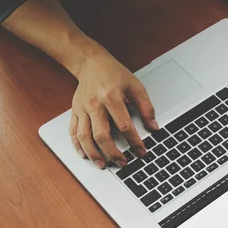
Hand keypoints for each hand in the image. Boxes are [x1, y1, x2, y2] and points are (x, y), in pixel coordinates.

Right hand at [69, 49, 157, 168]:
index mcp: (111, 97)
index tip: (141, 151)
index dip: (134, 141)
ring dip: (94, 154)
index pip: (124, 125)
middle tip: (123, 163)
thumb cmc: (114, 74)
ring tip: (104, 165)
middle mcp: (94, 104)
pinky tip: (85, 155)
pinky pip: (73, 132)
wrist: (90, 62)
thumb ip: (146, 107)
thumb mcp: (136, 86)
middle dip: (113, 153)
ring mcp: (82, 109)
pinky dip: (78, 146)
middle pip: (102, 135)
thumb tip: (154, 127)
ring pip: (85, 137)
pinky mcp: (74, 111)